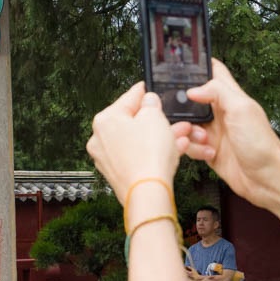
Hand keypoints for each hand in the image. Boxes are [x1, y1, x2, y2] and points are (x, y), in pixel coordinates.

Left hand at [86, 83, 181, 198]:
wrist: (148, 192)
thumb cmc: (148, 156)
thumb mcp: (155, 117)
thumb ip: (151, 103)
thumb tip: (149, 100)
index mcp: (104, 120)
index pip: (127, 98)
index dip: (142, 92)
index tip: (147, 89)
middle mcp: (101, 139)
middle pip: (132, 122)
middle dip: (156, 120)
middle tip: (168, 116)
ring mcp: (108, 159)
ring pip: (138, 141)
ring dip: (159, 136)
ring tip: (179, 135)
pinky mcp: (119, 174)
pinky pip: (139, 156)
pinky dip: (154, 152)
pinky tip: (172, 150)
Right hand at [176, 59, 279, 209]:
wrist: (267, 179)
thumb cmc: (262, 144)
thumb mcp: (242, 110)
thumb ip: (218, 92)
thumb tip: (193, 89)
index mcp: (230, 97)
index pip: (213, 72)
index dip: (198, 66)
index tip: (179, 66)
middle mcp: (220, 112)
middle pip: (191, 99)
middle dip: (181, 106)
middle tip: (185, 115)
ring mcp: (213, 132)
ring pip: (186, 123)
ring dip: (187, 131)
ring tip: (203, 139)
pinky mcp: (208, 150)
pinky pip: (188, 145)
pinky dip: (193, 149)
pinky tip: (208, 153)